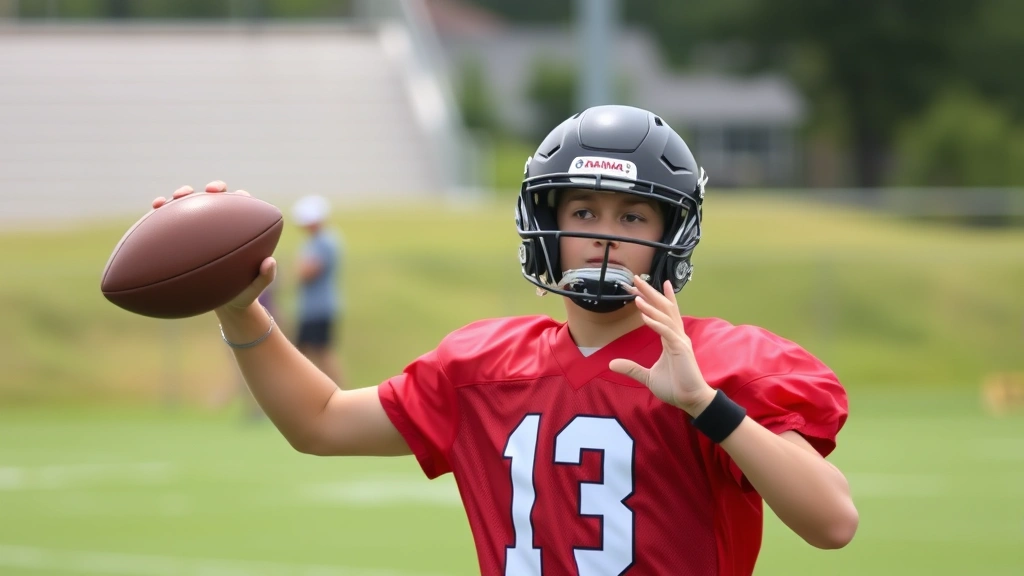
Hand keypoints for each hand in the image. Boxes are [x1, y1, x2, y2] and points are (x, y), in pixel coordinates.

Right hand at [151, 181, 276, 315]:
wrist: (224, 302)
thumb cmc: (242, 292)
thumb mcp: (254, 288)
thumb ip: (265, 277)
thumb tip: (269, 262)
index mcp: (243, 230)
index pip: (245, 205)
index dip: (241, 196)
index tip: (238, 196)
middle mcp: (223, 224)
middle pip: (219, 198)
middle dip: (215, 188)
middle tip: (210, 191)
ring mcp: (202, 229)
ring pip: (192, 205)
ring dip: (181, 196)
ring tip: (170, 199)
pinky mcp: (184, 237)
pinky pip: (171, 223)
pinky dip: (161, 216)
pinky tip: (152, 213)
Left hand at [608, 276, 716, 416]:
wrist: (691, 400)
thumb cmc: (675, 386)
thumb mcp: (647, 376)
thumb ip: (631, 368)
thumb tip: (612, 364)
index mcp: (671, 338)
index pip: (661, 313)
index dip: (653, 298)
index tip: (642, 286)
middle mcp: (677, 336)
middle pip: (663, 308)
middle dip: (650, 293)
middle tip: (637, 278)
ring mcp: (680, 341)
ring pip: (665, 317)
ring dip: (650, 305)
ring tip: (636, 295)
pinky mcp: (680, 350)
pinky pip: (666, 332)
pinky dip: (656, 323)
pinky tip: (644, 316)